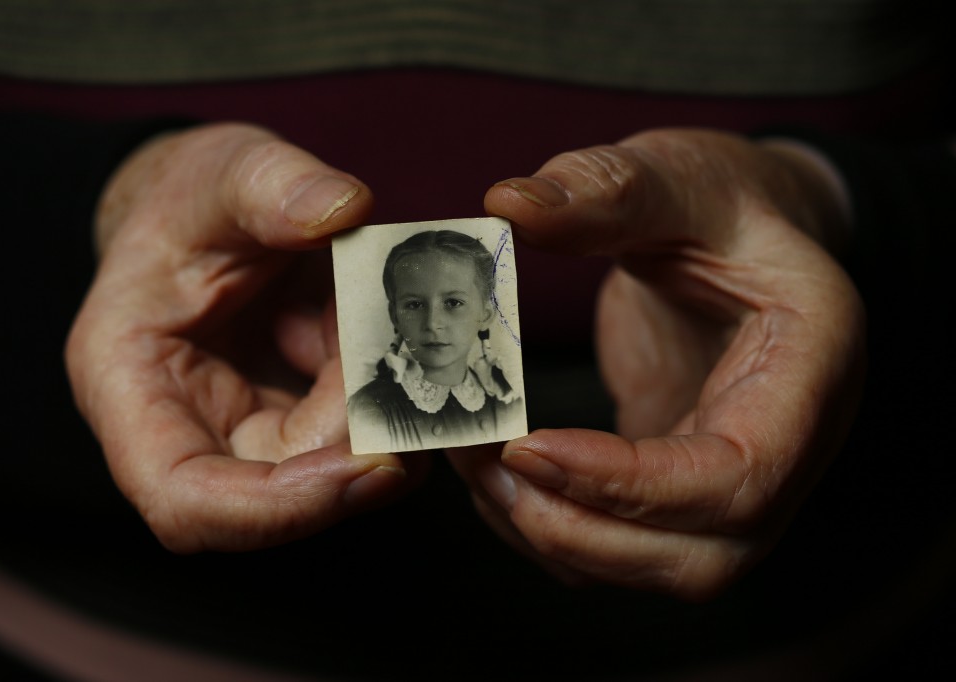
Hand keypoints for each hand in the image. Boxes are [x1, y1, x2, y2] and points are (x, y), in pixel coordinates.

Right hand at [65, 123, 425, 552]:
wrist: (209, 207)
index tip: (372, 467)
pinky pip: (350, 431)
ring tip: (376, 319)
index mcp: (128, 384)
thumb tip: (342, 209)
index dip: (278, 508)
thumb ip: (272, 182)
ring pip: (325, 466)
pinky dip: (381, 389)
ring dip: (374, 408)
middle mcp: (180, 427)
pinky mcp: (289, 420)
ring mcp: (239, 430)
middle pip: (273, 499)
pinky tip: (381, 331)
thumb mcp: (226, 167)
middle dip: (356, 447)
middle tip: (407, 370)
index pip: (185, 500)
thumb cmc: (194, 194)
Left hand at [448, 129, 864, 599]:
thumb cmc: (724, 202)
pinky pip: (624, 543)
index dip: (631, 484)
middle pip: (700, 558)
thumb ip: (606, 190)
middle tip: (487, 469)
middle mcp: (785, 446)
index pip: (740, 476)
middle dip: (581, 532)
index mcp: (809, 370)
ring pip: (655, 566)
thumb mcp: (677, 175)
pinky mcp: (680, 482)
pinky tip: (496, 474)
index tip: (528, 449)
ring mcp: (735, 476)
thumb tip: (509, 204)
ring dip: (556, 537)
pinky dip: (554, 528)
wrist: (739, 233)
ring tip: (474, 466)